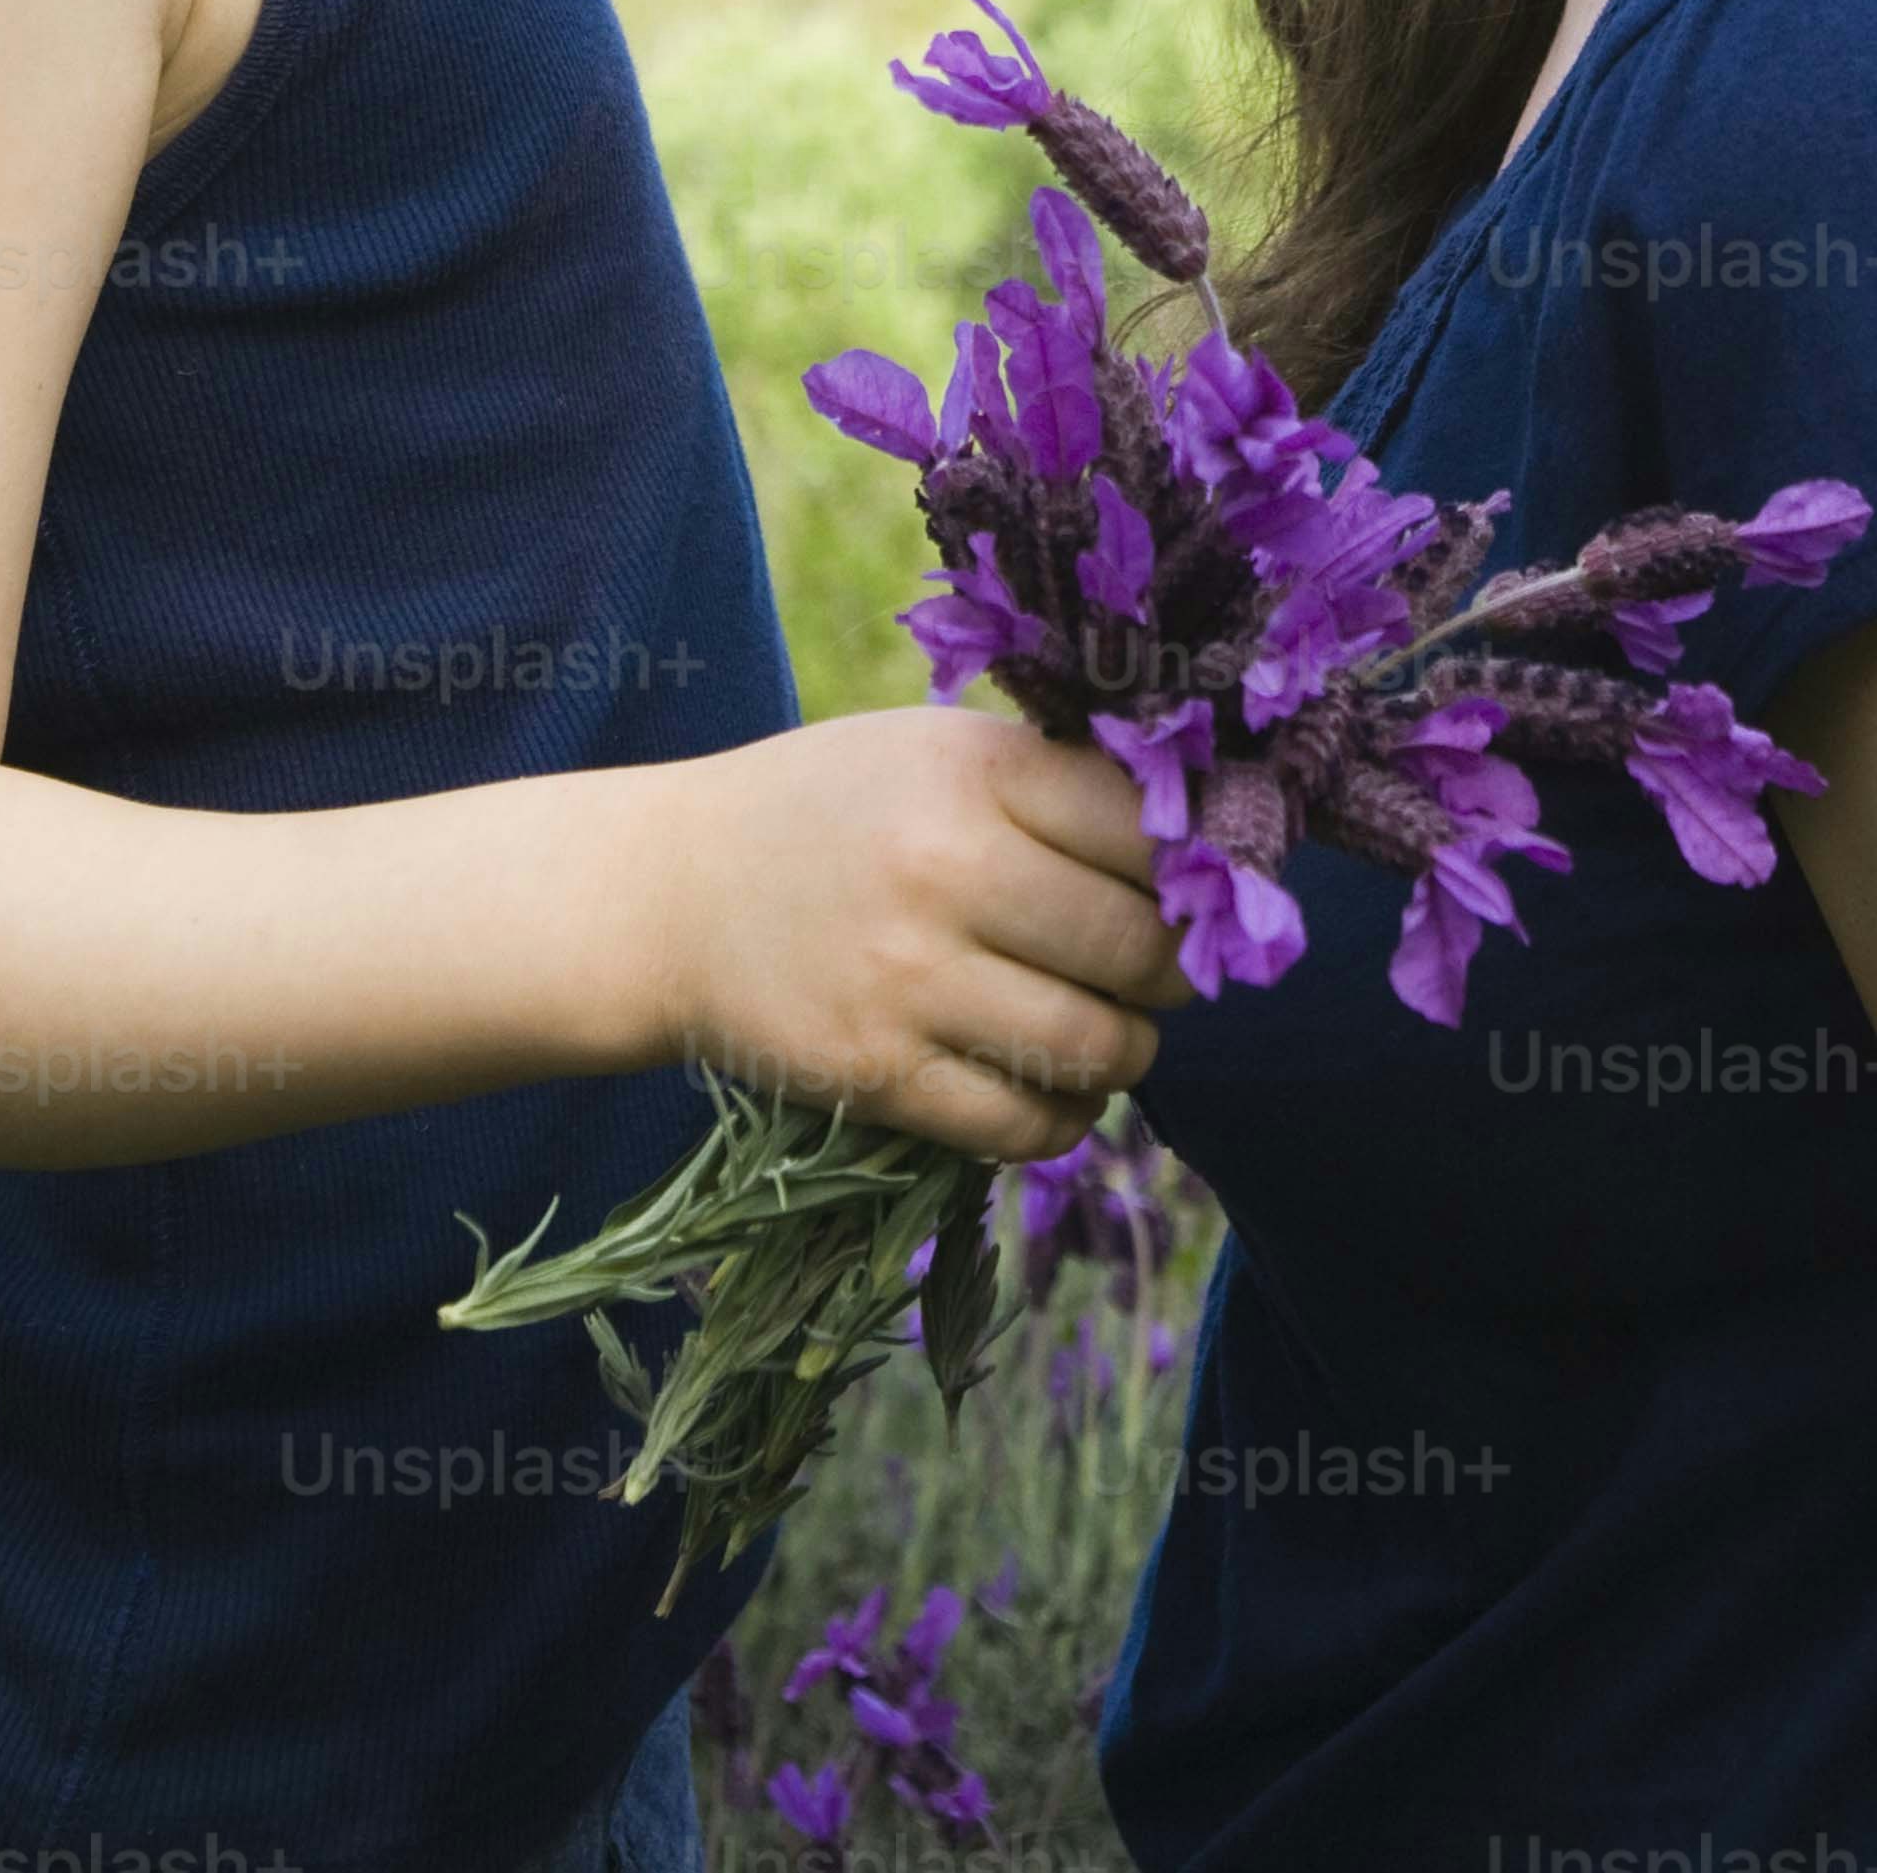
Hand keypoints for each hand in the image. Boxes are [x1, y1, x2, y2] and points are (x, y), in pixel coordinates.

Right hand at [631, 709, 1189, 1160]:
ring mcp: (907, 978)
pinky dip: (1068, 1121)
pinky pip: (1024, 1127)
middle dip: (1177, 971)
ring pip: (1096, 1046)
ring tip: (1116, 1031)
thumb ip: (1052, 783)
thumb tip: (1204, 845)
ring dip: (1132, 1051)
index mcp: (971, 769)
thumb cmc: (831, 810)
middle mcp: (944, 867)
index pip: (1147, 829)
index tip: (1201, 889)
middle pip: (1138, 945)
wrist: (672, 893)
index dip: (1197, 869)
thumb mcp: (932, 749)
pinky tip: (1061, 1091)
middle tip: (1167, 971)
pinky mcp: (878, 1075)